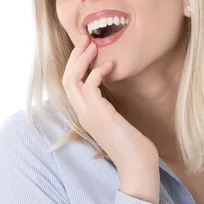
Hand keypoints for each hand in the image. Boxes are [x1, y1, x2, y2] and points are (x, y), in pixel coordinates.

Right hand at [62, 34, 159, 176]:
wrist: (138, 165)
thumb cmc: (132, 144)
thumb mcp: (116, 120)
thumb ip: (108, 106)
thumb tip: (111, 90)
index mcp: (84, 114)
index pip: (69, 84)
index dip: (75, 64)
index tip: (86, 47)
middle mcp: (82, 114)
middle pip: (66, 79)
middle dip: (75, 56)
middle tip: (86, 38)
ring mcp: (88, 115)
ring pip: (72, 80)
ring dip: (82, 60)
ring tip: (94, 45)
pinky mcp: (100, 115)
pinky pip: (89, 86)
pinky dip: (97, 72)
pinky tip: (110, 66)